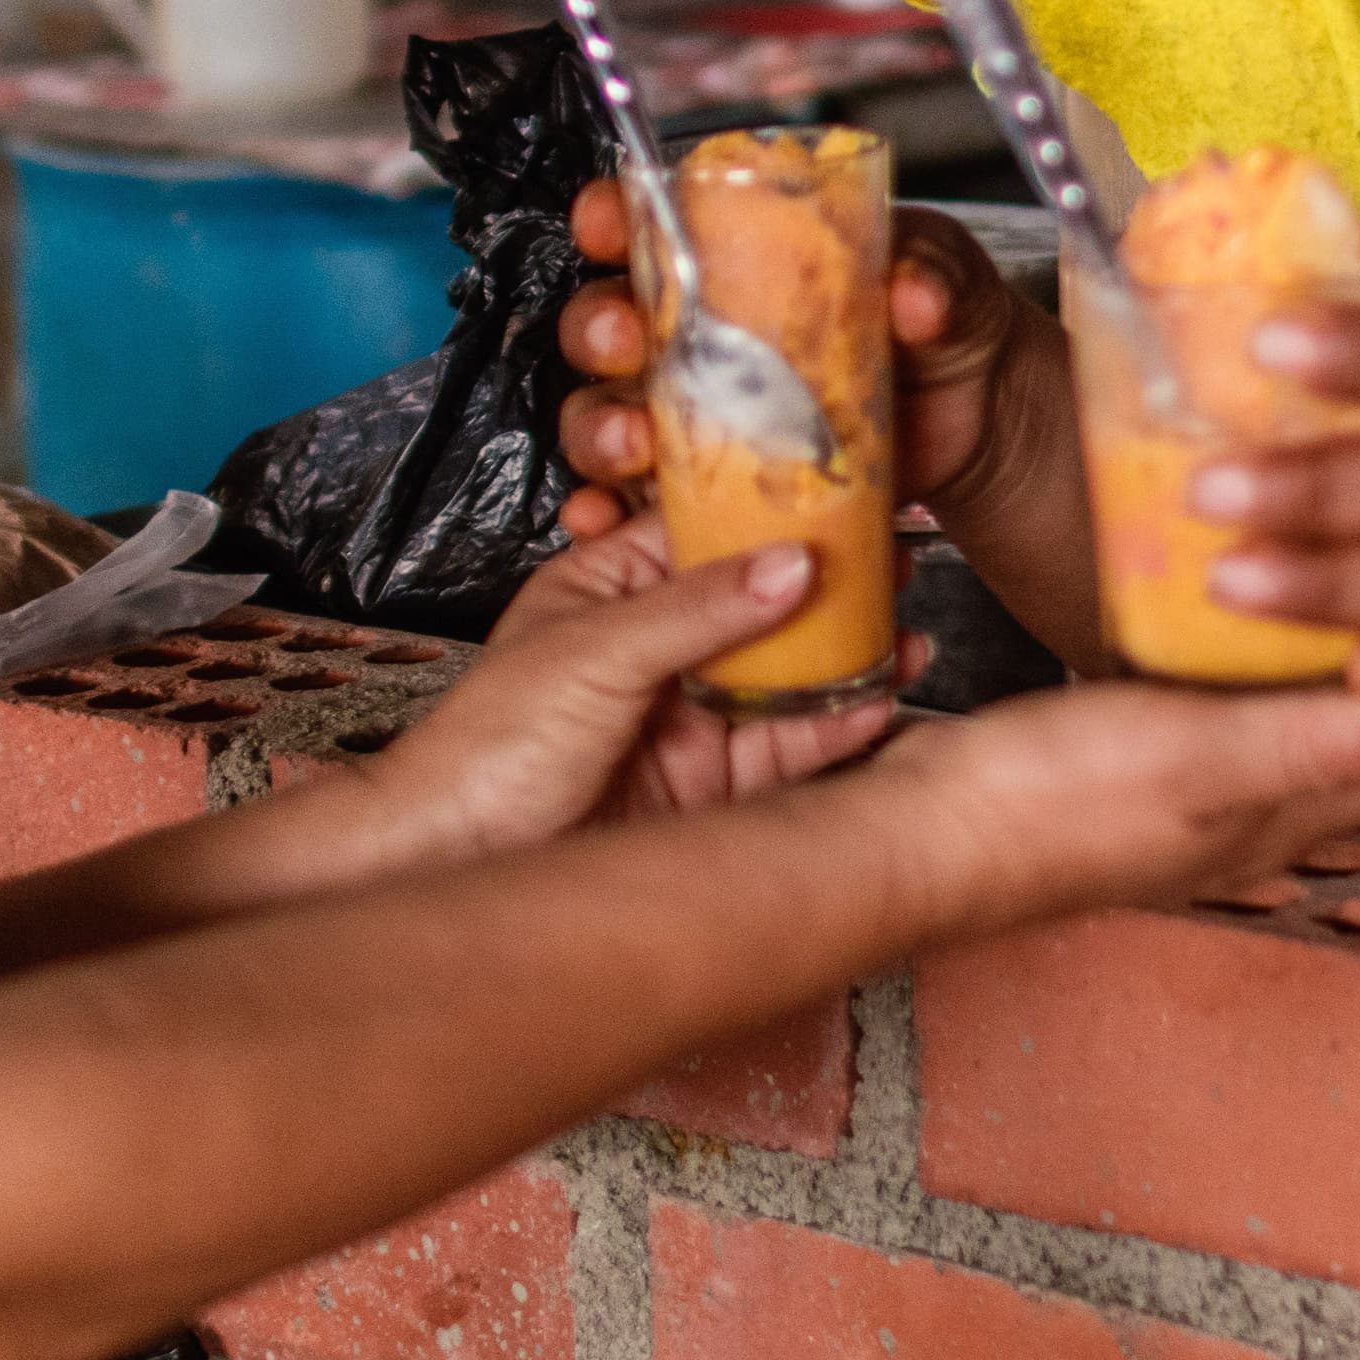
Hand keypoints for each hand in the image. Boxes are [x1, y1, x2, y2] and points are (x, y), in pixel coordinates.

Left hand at [353, 519, 919, 864]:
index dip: (774, 512)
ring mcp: (686, 715)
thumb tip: (791, 562)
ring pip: (784, 673)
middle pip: (758, 603)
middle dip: (830, 584)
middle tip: (898, 559)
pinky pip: (786, 743)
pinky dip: (837, 724)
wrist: (451, 867)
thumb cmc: (482, 751)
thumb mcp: (592, 655)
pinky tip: (878, 699)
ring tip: (908, 630)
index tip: (844, 492)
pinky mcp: (708, 783)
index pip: (706, 532)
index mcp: (610, 589)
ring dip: (847, 655)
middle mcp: (655, 646)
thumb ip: (697, 609)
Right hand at [555, 183, 1066, 535]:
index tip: (604, 226)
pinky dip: (613, 508)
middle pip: (607, 319)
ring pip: (608, 410)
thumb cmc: (945, 320)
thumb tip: (914, 298)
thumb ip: (932, 275)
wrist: (978, 419)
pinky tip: (615, 515)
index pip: (649, 221)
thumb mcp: (947, 275)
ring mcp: (702, 407)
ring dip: (603, 426)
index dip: (609, 219)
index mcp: (741, 252)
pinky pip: (642, 496)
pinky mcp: (716, 479)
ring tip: (635, 445)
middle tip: (628, 343)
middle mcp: (702, 326)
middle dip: (598, 330)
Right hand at [862, 678, 1359, 935]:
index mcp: (1287, 814)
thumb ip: (1308, 744)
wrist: (918, 837)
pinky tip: (1249, 581)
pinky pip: (1242, 685)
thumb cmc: (1046, 808)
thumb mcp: (1191, 761)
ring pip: (1311, 701)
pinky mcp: (1144, 747)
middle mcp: (1258, 804)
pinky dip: (1271, 633)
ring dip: (1350, 633)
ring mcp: (1200, 781)